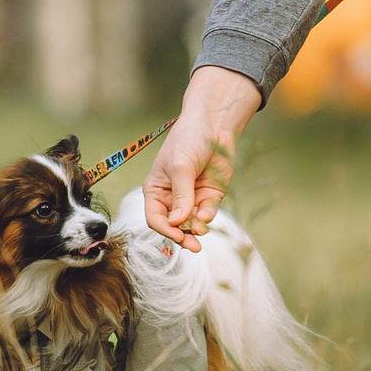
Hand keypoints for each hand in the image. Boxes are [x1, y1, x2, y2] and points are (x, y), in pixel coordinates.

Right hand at [144, 65, 262, 250]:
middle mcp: (172, 197)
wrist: (215, 125)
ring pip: (191, 224)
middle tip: (193, 246)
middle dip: (182, 236)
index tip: (176, 234)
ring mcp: (192, 197)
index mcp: (156, 189)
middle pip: (173, 226)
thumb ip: (180, 196)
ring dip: (196, 229)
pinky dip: (207, 216)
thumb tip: (177, 223)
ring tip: (202, 230)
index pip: (155, 217)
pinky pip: (207, 213)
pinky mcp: (210, 196)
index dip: (164, 229)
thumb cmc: (189, 139)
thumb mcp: (180, 167)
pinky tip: (207, 214)